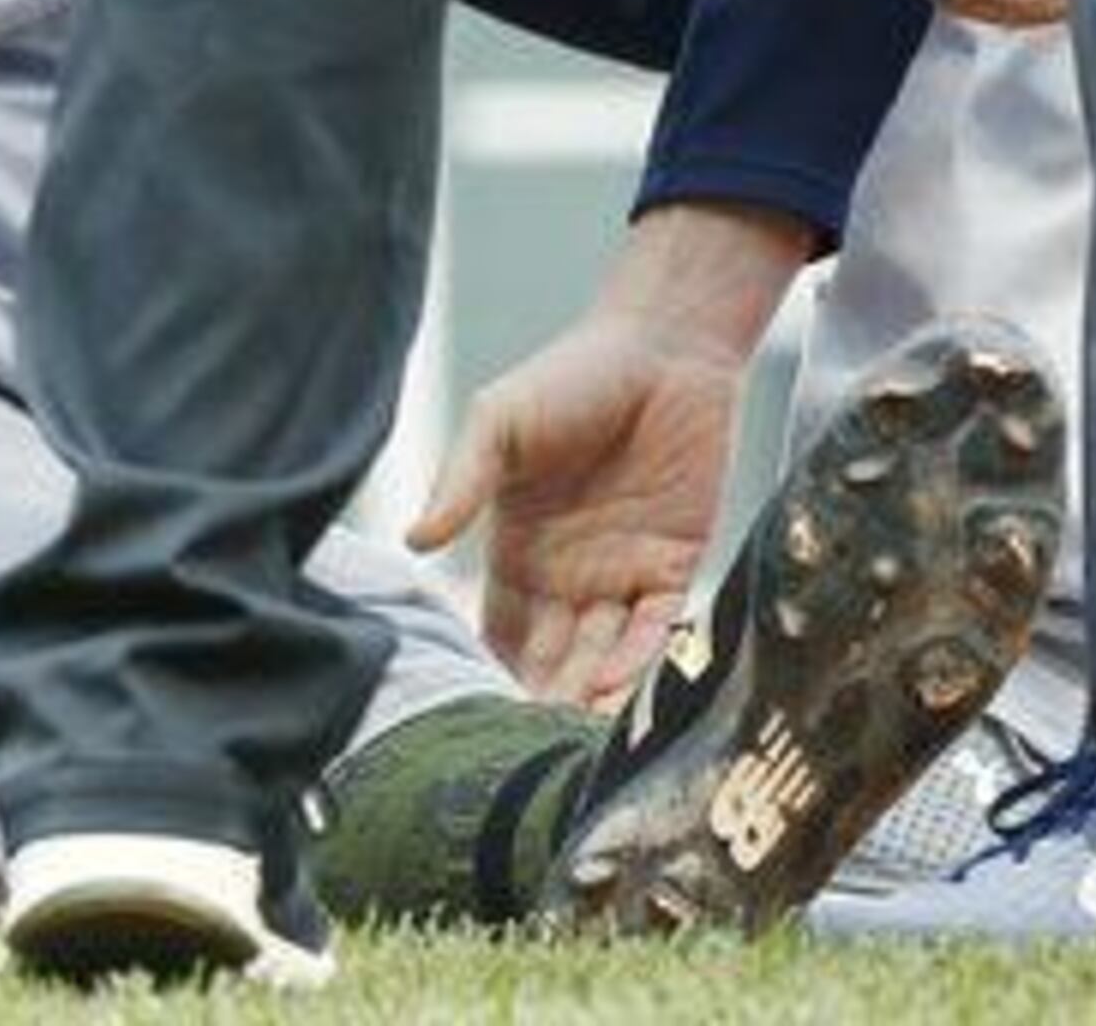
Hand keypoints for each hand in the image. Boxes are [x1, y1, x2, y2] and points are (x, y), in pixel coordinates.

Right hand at [406, 202, 810, 709]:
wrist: (664, 346)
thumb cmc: (569, 376)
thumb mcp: (499, 422)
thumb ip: (462, 481)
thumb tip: (415, 538)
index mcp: (518, 554)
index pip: (498, 635)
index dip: (488, 676)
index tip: (476, 720)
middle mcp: (570, 579)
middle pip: (552, 661)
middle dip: (541, 704)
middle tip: (528, 749)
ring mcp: (626, 577)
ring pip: (605, 658)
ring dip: (590, 699)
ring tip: (572, 740)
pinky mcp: (680, 567)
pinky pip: (660, 630)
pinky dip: (642, 664)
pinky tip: (618, 693)